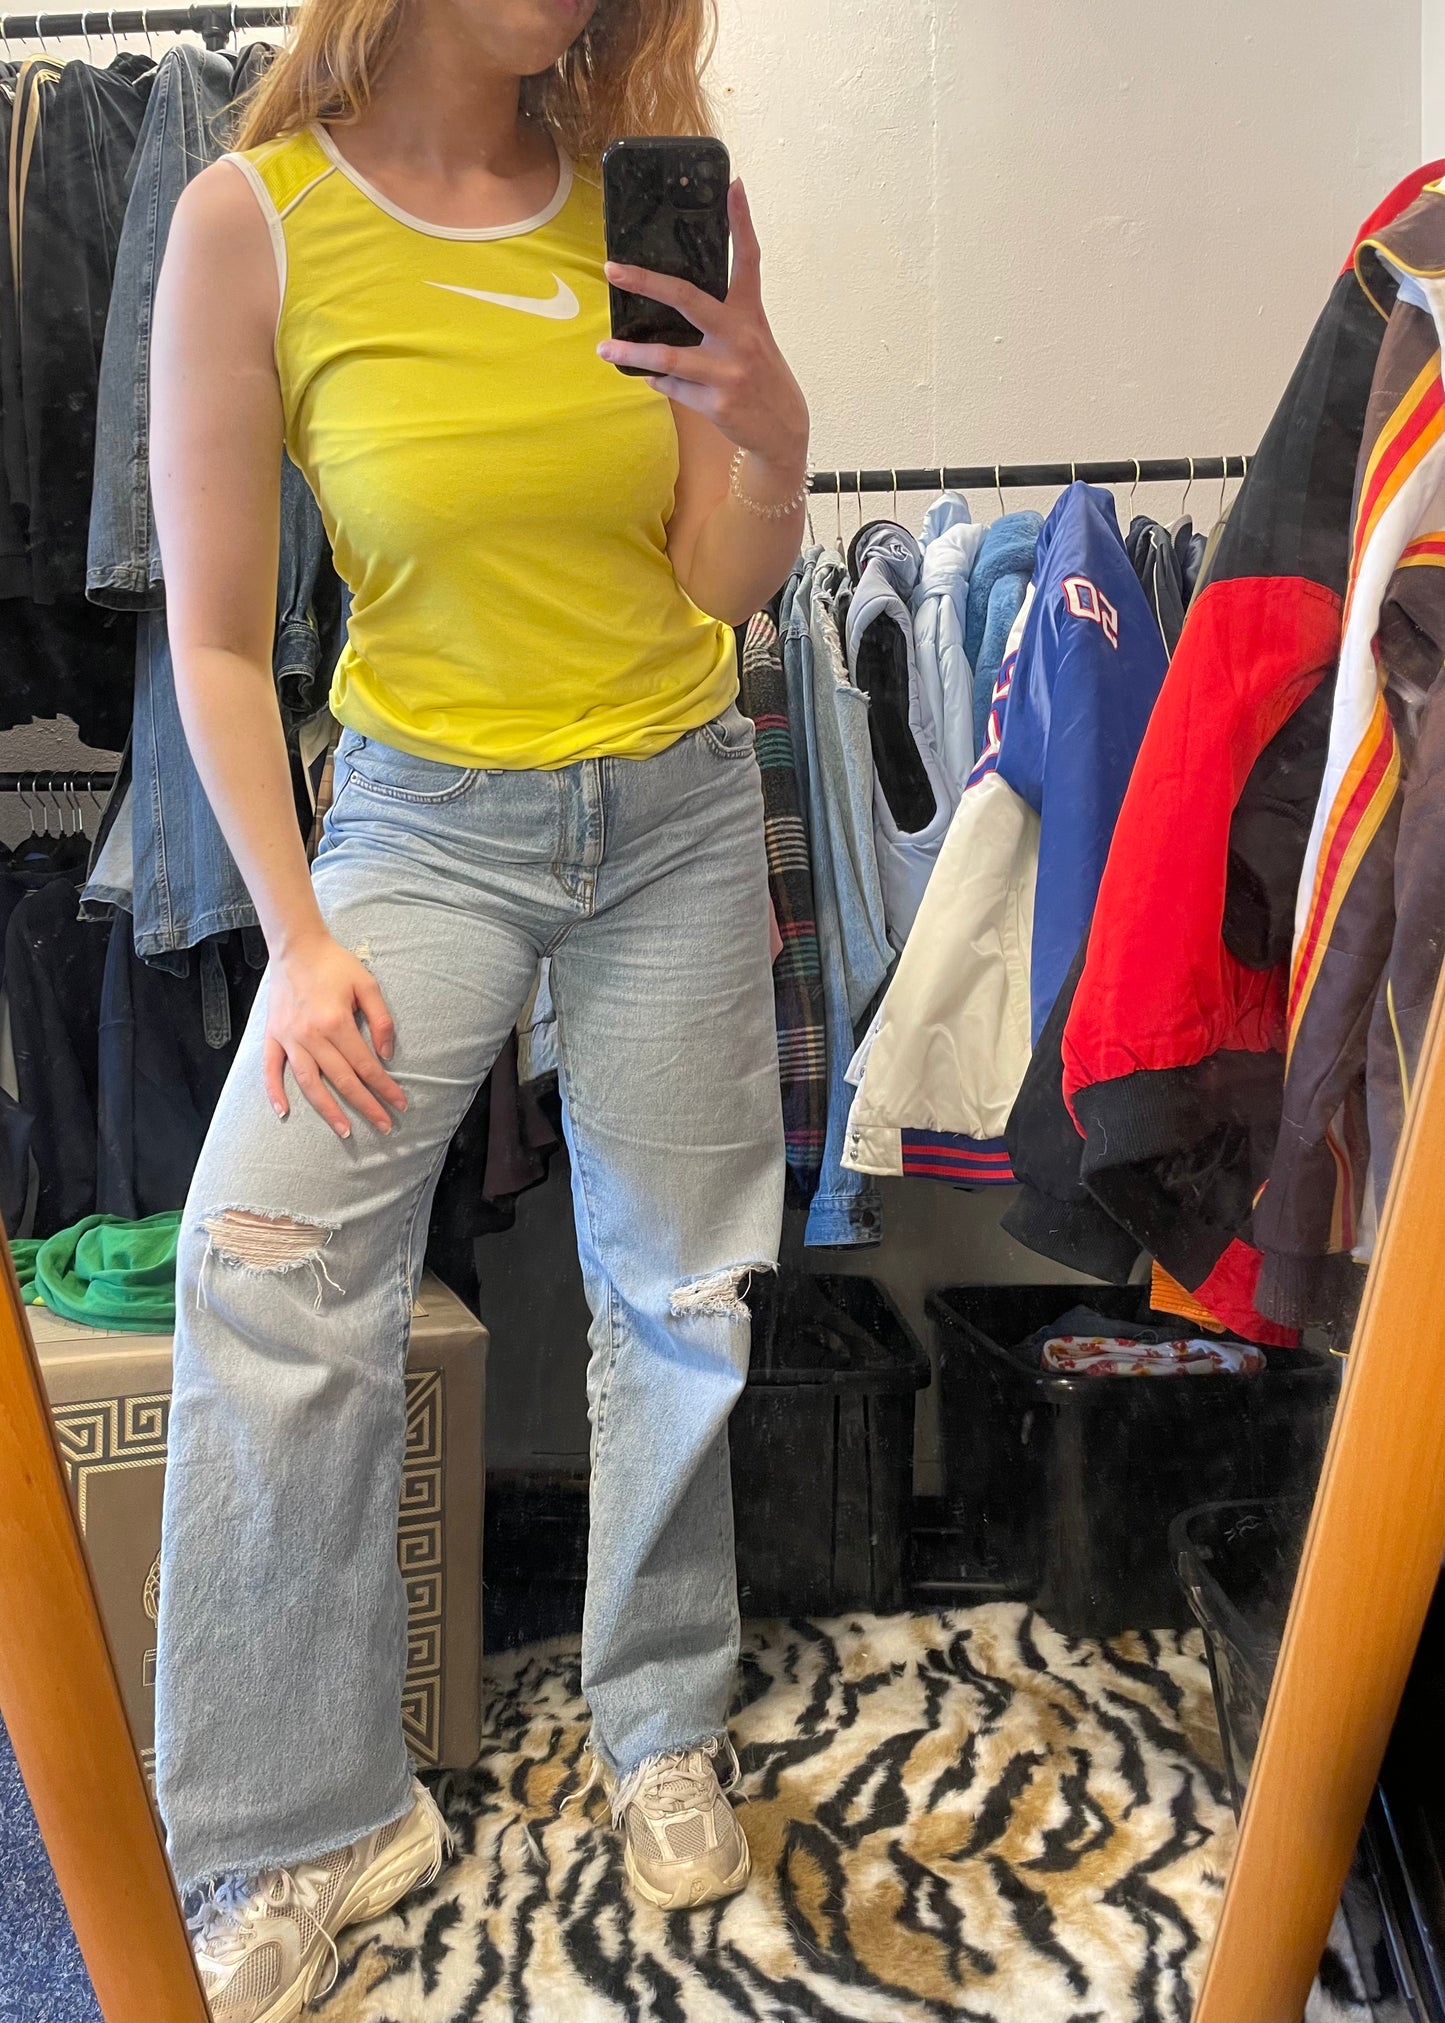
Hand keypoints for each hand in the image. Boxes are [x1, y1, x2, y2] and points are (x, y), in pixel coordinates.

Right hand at [263, 931, 405, 1139]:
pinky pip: (271, 1069)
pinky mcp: (273, 1035)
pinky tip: (283, 1113)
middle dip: (366, 1106)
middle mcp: (311, 1036)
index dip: (385, 1088)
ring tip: (344, 1131)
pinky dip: (274, 1092)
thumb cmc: (335, 964)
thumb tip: (386, 1056)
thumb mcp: (368, 985)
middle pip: (343, 1081)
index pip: (366, 1066)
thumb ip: (381, 1021)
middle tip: (384, 1126)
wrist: (296, 947)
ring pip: (309, 1083)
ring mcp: (289, 1038)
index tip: (400, 1104)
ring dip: (328, 1110)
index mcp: (336, 1023)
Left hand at [598, 179, 807, 475]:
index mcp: (750, 314)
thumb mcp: (753, 340)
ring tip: (604, 349)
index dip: (742, 221)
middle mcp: (740, 337)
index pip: (748, 259)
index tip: (734, 185)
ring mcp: (728, 371)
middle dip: (646, 281)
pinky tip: (654, 378)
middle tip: (612, 269)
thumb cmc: (761, 377)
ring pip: (668, 355)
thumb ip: (721, 320)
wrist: (783, 429)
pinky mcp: (717, 402)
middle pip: (687, 298)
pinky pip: (673, 386)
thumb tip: (668, 309)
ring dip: (632, 353)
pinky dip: (659, 380)